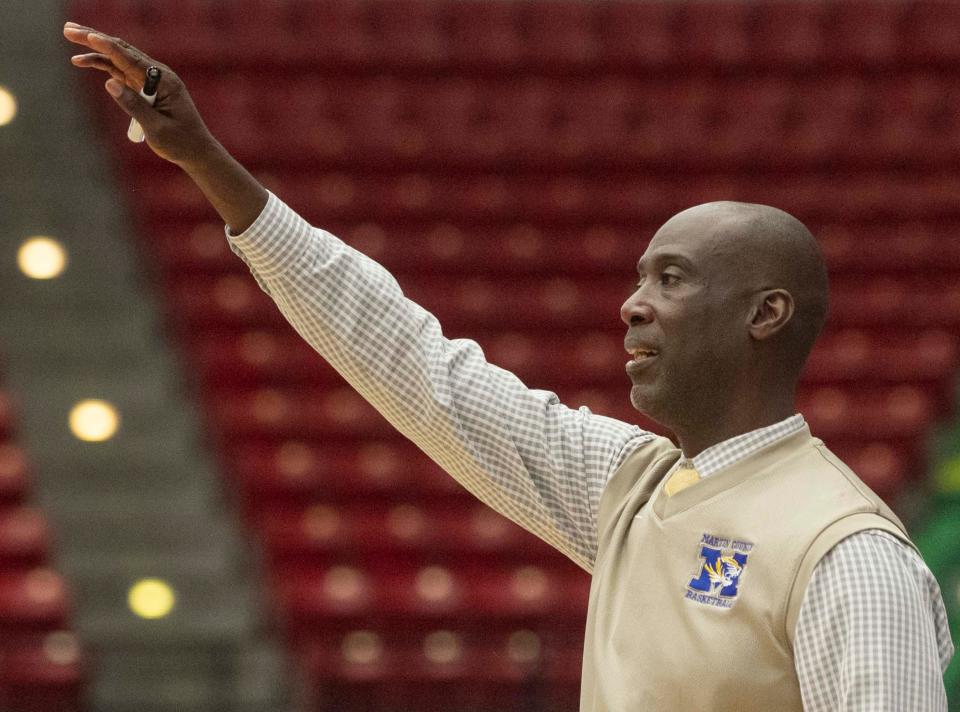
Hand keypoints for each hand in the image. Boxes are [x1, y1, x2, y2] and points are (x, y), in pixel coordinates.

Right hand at [63, 22, 219, 166]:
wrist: (196, 150)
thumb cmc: (180, 142)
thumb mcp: (157, 128)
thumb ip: (134, 105)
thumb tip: (109, 83)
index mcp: (165, 82)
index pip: (132, 60)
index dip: (108, 47)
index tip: (90, 36)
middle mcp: (158, 75)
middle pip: (123, 51)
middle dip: (95, 38)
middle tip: (68, 29)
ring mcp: (151, 79)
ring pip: (119, 58)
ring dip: (95, 47)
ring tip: (70, 36)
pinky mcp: (145, 87)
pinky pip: (121, 70)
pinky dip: (103, 64)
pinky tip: (84, 61)